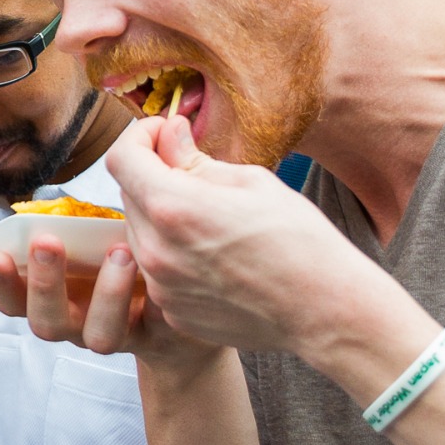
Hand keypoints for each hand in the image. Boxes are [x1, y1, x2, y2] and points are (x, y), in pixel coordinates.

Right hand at [0, 226, 217, 378]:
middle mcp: (78, 325)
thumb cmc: (125, 265)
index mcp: (54, 301)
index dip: (0, 282)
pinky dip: (157, 301)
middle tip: (47, 243)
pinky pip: (154, 327)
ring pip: (99, 335)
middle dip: (43, 284)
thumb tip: (57, 207)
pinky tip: (162, 275)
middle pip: (46, 323)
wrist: (180, 311)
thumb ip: (74, 234)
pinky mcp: (156, 339)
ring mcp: (116, 336)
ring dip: (106, 293)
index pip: (14, 301)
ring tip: (121, 252)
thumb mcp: (94, 246)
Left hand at [101, 114, 424, 368]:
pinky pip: (157, 269)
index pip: (121, 158)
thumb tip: (169, 134)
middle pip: (129, 195)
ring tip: (210, 218)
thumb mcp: (252, 182)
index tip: (162, 132)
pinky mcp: (173, 312)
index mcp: (173, 207)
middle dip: (153, 175)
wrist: (324, 310)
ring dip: (161, 216)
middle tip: (193, 170)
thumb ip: (196, 159)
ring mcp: (162, 286)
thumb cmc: (300, 240)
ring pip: (141, 233)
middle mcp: (156, 249)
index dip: (138, 136)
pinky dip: (174, 253)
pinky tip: (215, 254)